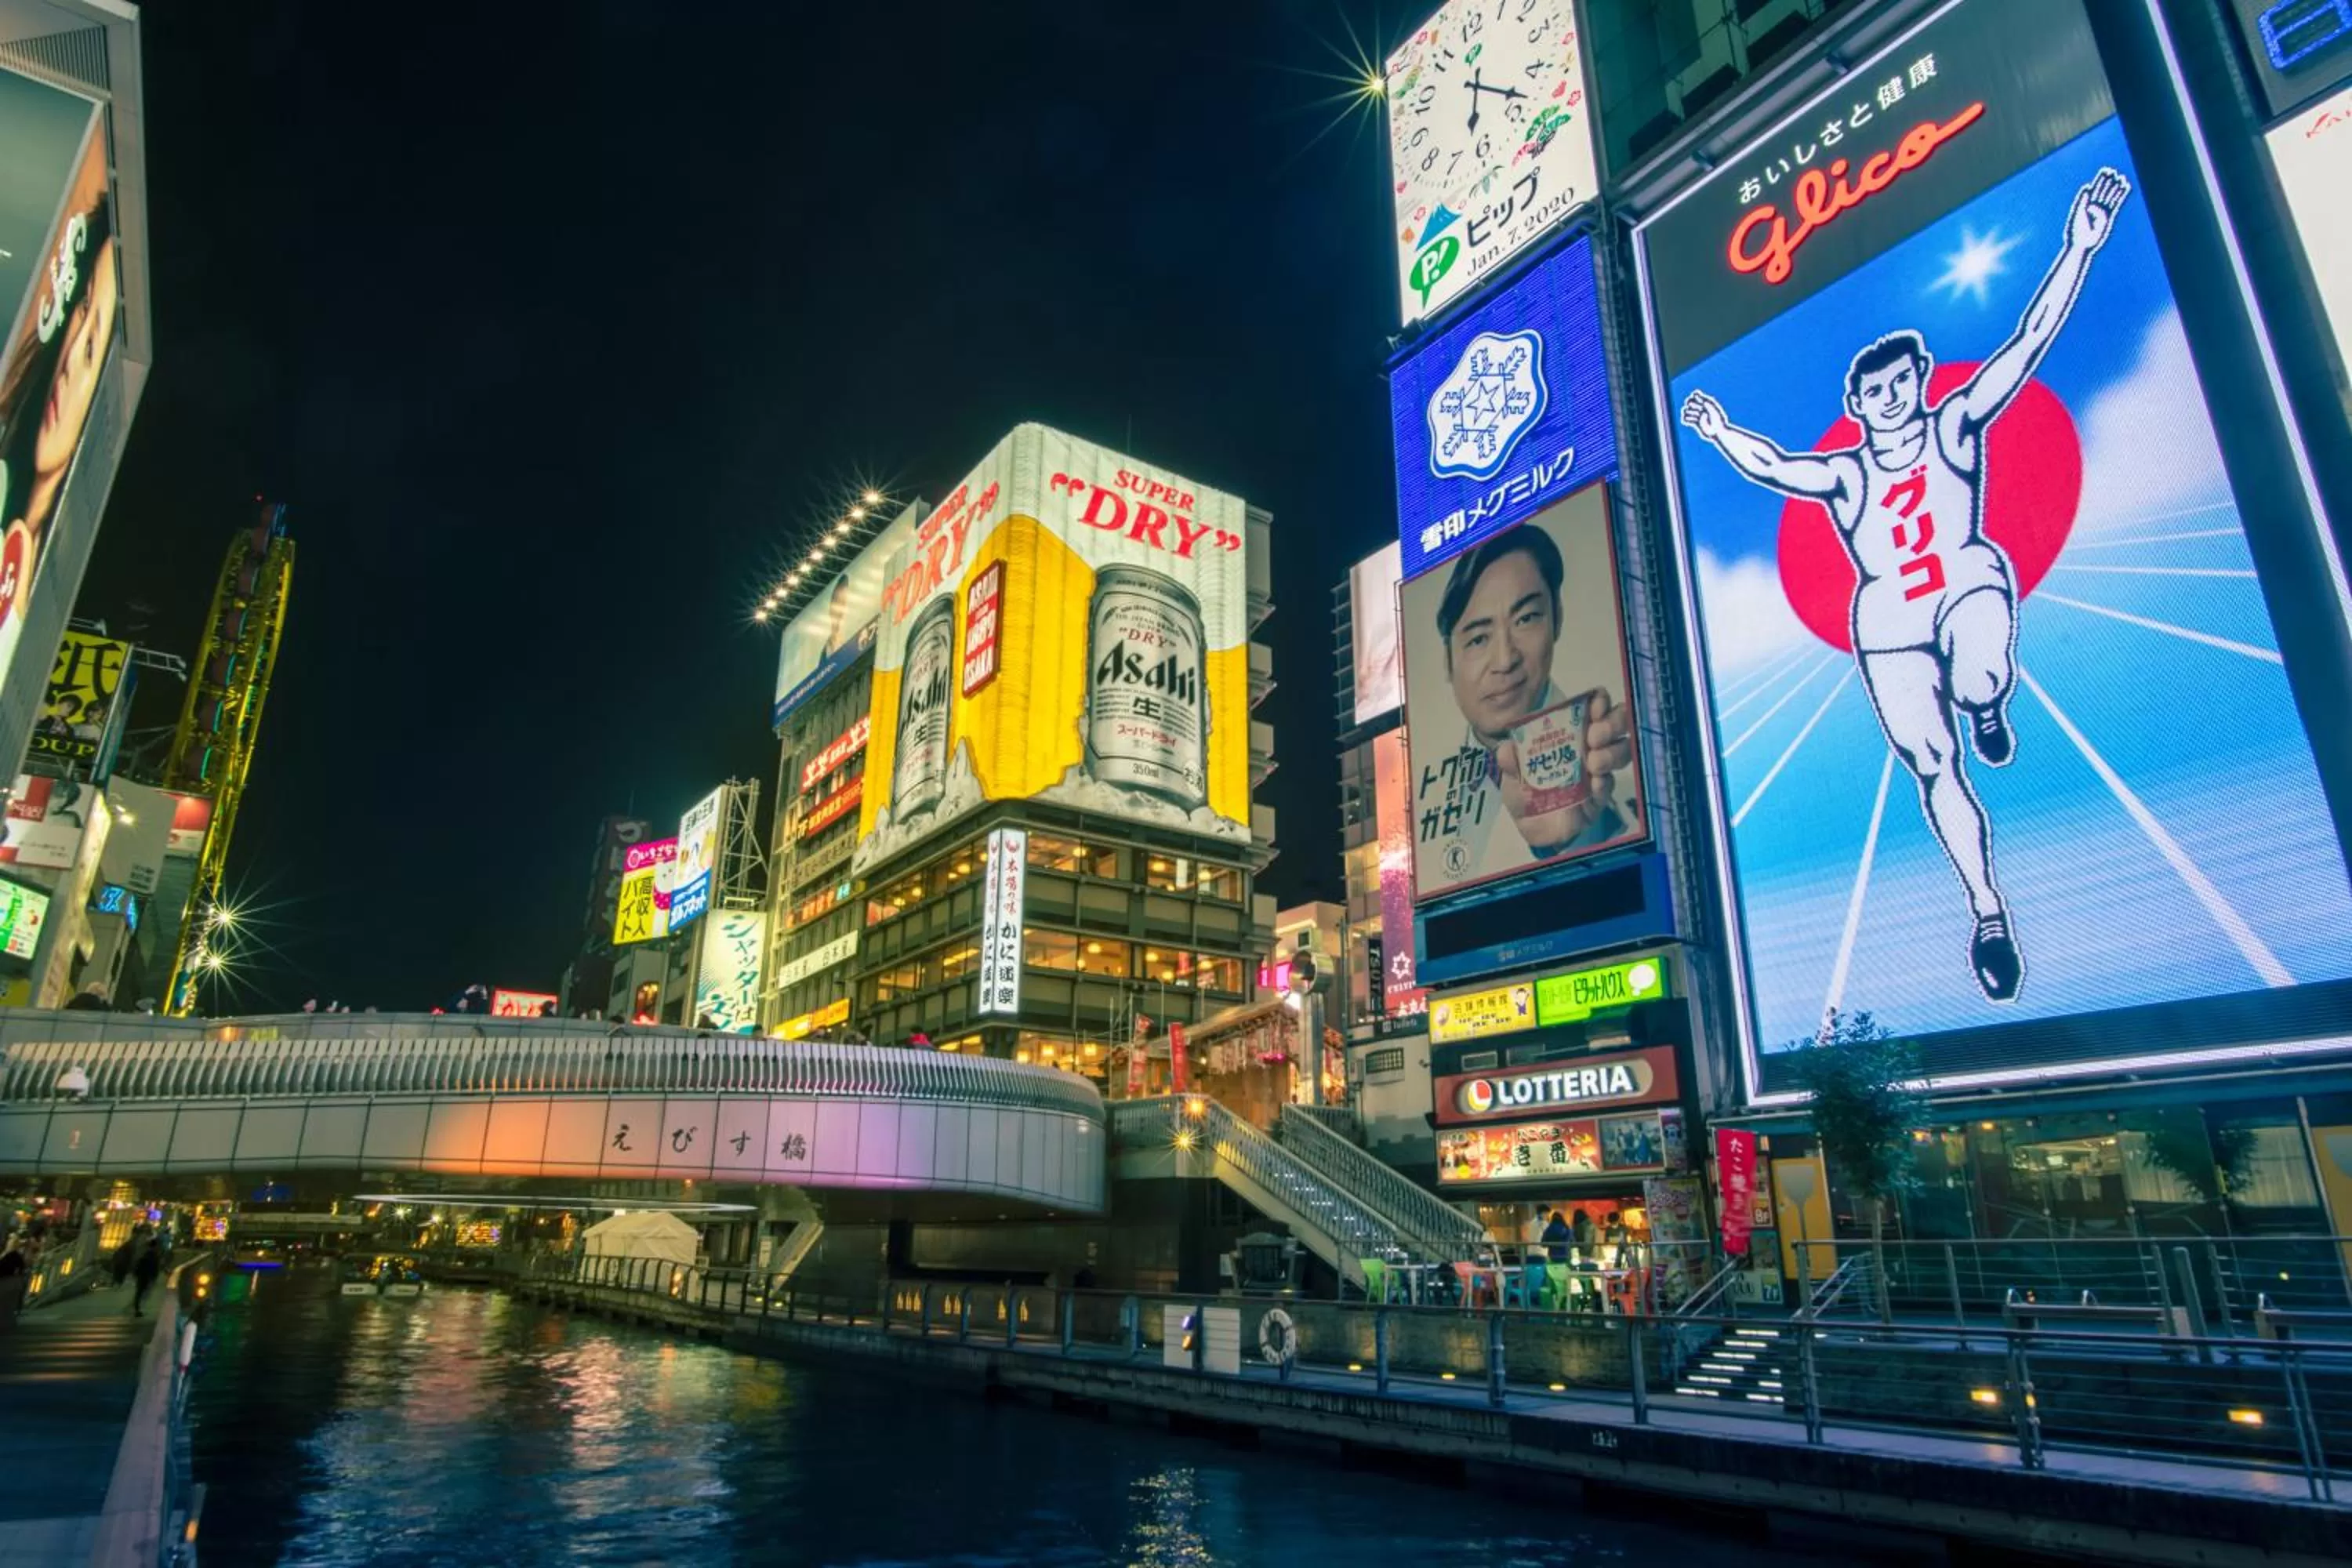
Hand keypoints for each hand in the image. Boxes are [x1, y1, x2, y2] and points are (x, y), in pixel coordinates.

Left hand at [1493, 688, 1637, 854]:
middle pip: (1618, 723)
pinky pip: (1610, 784)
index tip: (1596, 706)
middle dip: (1612, 724)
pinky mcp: (1601, 795)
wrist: (1531, 829)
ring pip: (1622, 751)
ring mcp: (1599, 770)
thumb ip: (1510, 761)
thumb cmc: (1525, 791)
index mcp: (1570, 732)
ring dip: (1611, 753)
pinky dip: (1604, 783)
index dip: (1600, 702)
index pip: (1595, 706)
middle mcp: (1590, 745)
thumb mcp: (1512, 775)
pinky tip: (1595, 785)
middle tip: (1594, 736)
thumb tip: (1506, 749)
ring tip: (1593, 763)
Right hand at [1680, 390, 1725, 441]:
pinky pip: (1684, 419)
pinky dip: (1686, 419)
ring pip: (1685, 410)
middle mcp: (1701, 408)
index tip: (1701, 402)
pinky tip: (1693, 422)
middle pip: (1688, 402)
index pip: (1694, 395)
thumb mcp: (1712, 406)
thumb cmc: (1718, 418)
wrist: (1719, 431)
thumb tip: (1694, 395)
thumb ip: (1703, 399)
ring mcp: (1697, 416)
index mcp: (1706, 402)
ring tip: (1697, 418)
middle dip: (1692, 405)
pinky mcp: (1695, 424)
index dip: (1694, 397)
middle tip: (1699, 411)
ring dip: (1689, 413)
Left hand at [2067, 167, 2129, 253]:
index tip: (2105, 170)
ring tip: (2122, 178)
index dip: (2100, 180)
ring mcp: (2102, 212)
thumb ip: (2081, 200)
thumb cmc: (2075, 230)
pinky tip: (2125, 189)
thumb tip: (2087, 186)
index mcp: (2085, 204)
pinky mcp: (2109, 217)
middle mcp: (2094, 207)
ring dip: (2116, 188)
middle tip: (2113, 172)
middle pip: (2103, 191)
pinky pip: (2116, 205)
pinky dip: (2121, 196)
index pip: (2094, 189)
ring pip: (2110, 197)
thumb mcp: (2077, 213)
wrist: (2081, 244)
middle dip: (2108, 182)